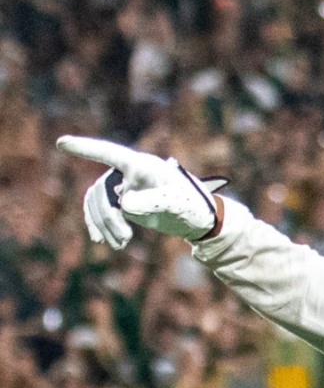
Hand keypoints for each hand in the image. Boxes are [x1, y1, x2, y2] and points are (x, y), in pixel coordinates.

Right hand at [56, 136, 227, 248]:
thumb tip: (124, 203)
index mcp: (142, 165)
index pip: (110, 153)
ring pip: (98, 202)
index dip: (86, 149)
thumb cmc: (191, 204)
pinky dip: (98, 224)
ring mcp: (122, 184)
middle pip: (102, 190)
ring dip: (104, 224)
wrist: (196, 216)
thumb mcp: (177, 204)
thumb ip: (154, 201)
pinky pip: (98, 209)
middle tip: (125, 240)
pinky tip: (102, 240)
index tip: (62, 143)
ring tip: (120, 245)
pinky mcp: (121, 199)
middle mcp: (128, 170)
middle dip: (109, 217)